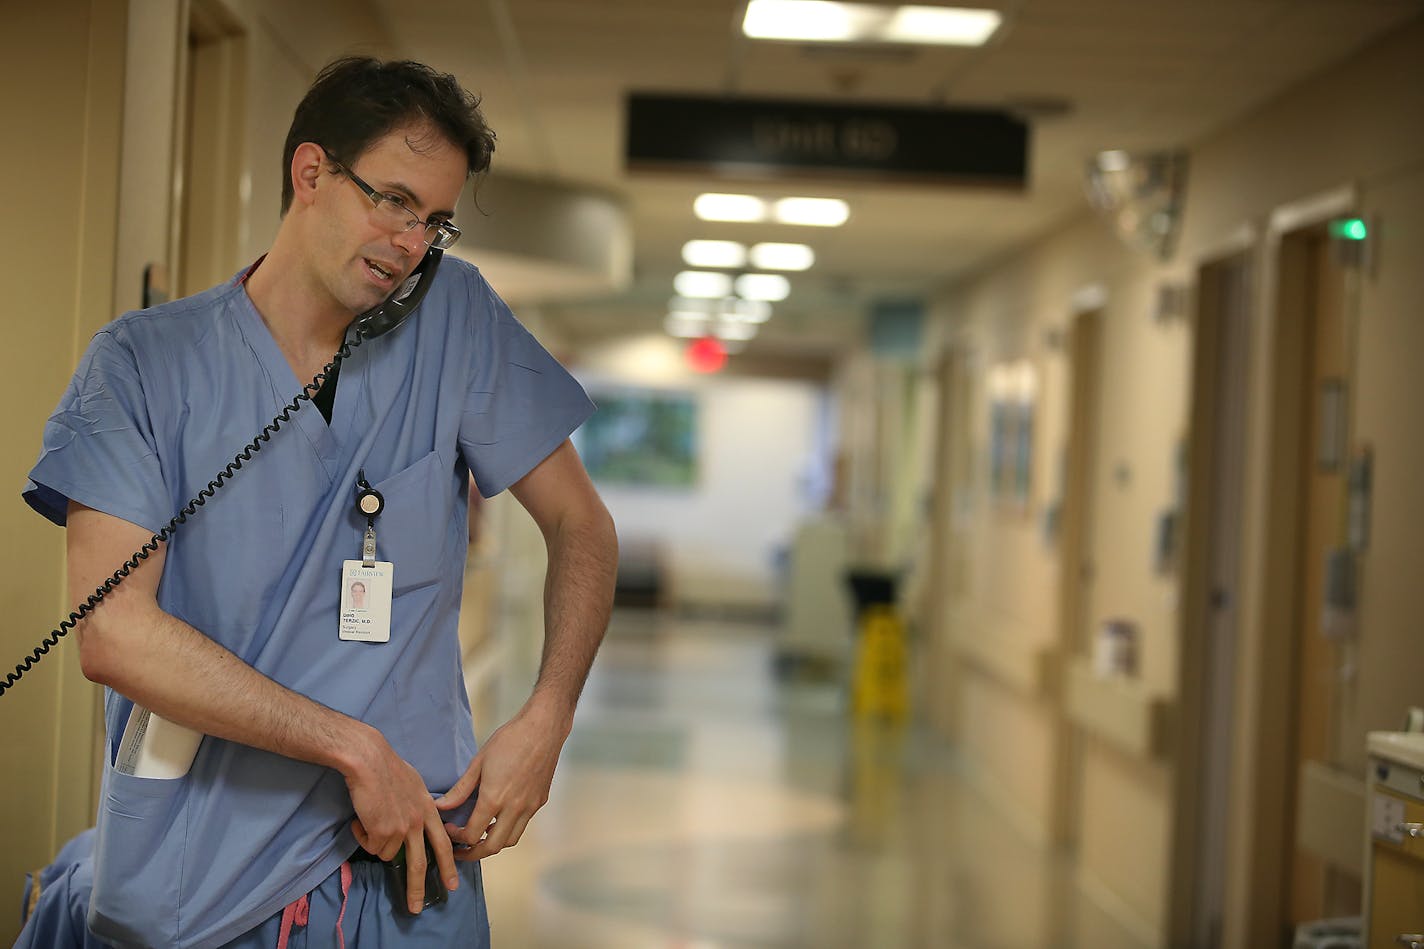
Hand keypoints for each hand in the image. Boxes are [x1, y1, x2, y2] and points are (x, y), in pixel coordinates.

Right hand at [344, 729, 458, 912]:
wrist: (369, 760)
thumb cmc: (387, 767)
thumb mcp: (414, 785)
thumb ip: (419, 804)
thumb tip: (418, 816)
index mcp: (429, 809)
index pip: (443, 843)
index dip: (448, 865)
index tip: (452, 883)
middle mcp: (418, 821)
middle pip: (420, 863)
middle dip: (417, 888)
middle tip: (415, 908)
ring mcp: (401, 827)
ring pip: (387, 854)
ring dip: (375, 842)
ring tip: (370, 819)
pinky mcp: (382, 830)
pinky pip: (370, 845)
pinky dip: (363, 836)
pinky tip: (362, 818)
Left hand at [434, 703, 568, 859]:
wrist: (543, 728)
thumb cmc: (509, 740)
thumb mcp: (479, 763)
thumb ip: (460, 790)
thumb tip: (440, 806)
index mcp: (494, 798)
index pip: (472, 835)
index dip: (457, 837)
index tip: (449, 829)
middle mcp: (514, 808)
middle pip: (492, 847)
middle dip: (473, 853)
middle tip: (460, 849)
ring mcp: (530, 807)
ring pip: (510, 840)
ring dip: (492, 844)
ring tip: (479, 837)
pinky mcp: (540, 801)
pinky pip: (522, 825)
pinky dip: (507, 830)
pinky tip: (498, 819)